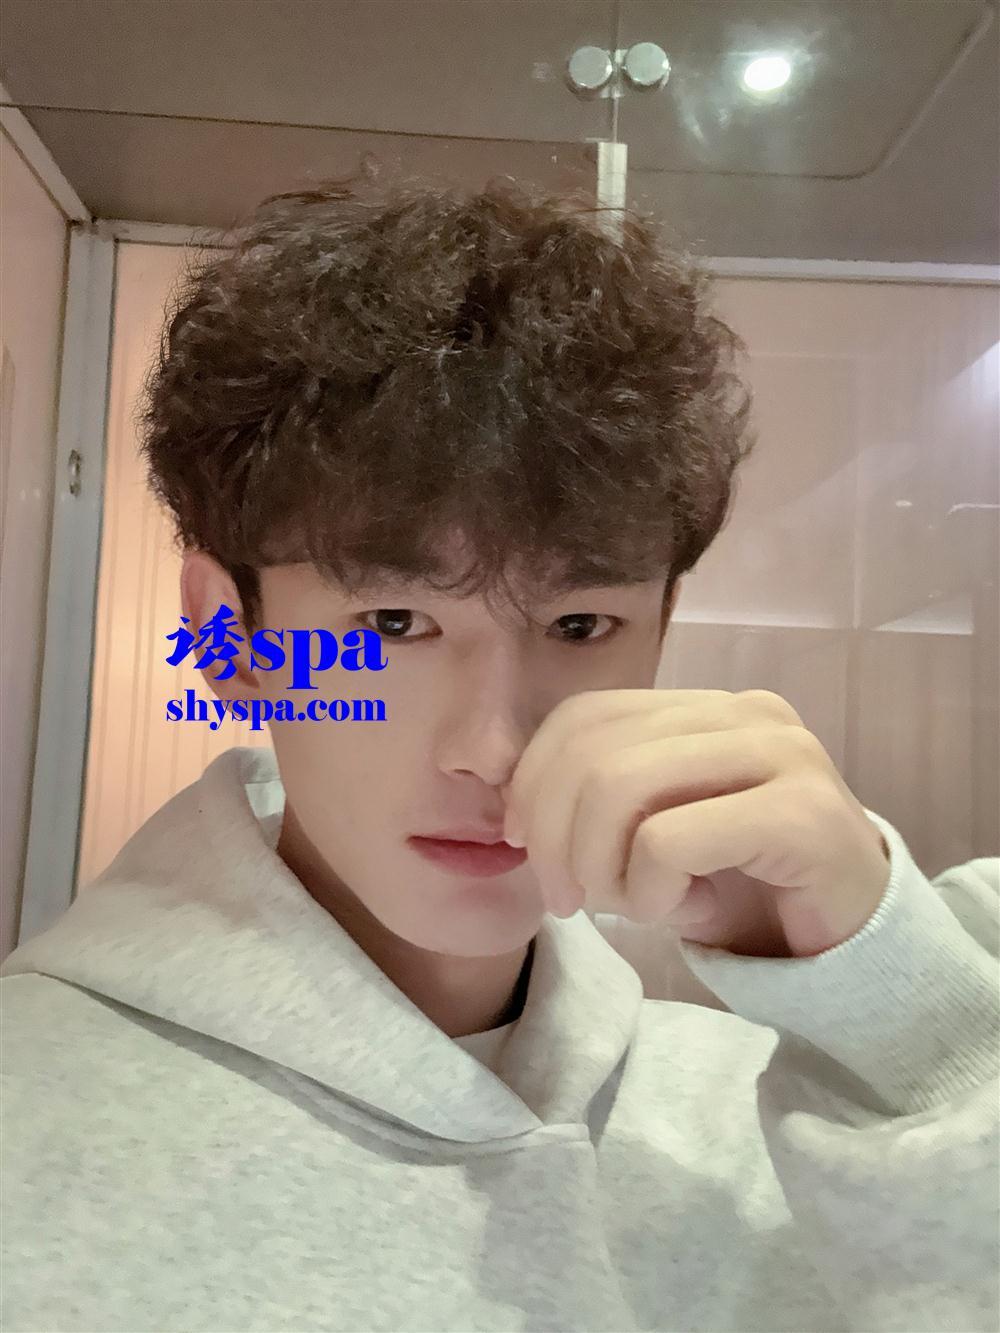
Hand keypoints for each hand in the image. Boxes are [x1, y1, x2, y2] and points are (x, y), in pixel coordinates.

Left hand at [502, 689, 891, 958]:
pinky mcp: (801, 813)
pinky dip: (650, 892)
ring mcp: (781, 754)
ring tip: (628, 908)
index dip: (533, 777)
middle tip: (565, 900)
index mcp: (704, 707)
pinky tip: (684, 912)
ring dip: (601, 868)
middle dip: (553, 836)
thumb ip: (600, 804)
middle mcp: (745, 713)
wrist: (852, 937)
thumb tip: (514, 811)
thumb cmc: (744, 884)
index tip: (518, 841)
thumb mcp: (655, 834)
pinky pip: (669, 842)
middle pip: (594, 751)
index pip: (585, 714)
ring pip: (622, 787)